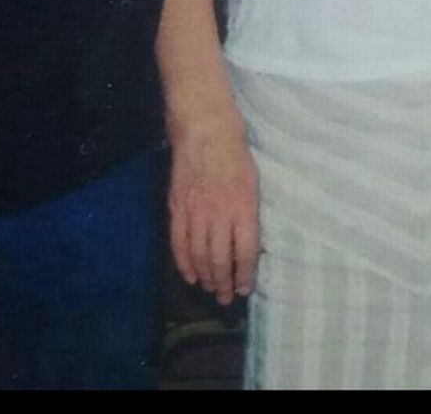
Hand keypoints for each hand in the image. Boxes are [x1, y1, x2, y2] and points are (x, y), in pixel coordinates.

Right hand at [168, 117, 260, 304]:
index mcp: (242, 208)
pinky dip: (183, 263)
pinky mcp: (176, 208)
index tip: (245, 289)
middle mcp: (218, 214)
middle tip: (225, 298)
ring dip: (205, 277)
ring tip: (210, 289)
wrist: (205, 131)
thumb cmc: (236, 155)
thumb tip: (250, 244)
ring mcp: (194, 212)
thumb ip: (249, 214)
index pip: (244, 251)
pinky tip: (189, 275)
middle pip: (219, 259)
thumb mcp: (254, 184)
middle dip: (223, 283)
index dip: (244, 274)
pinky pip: (178, 243)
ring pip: (198, 255)